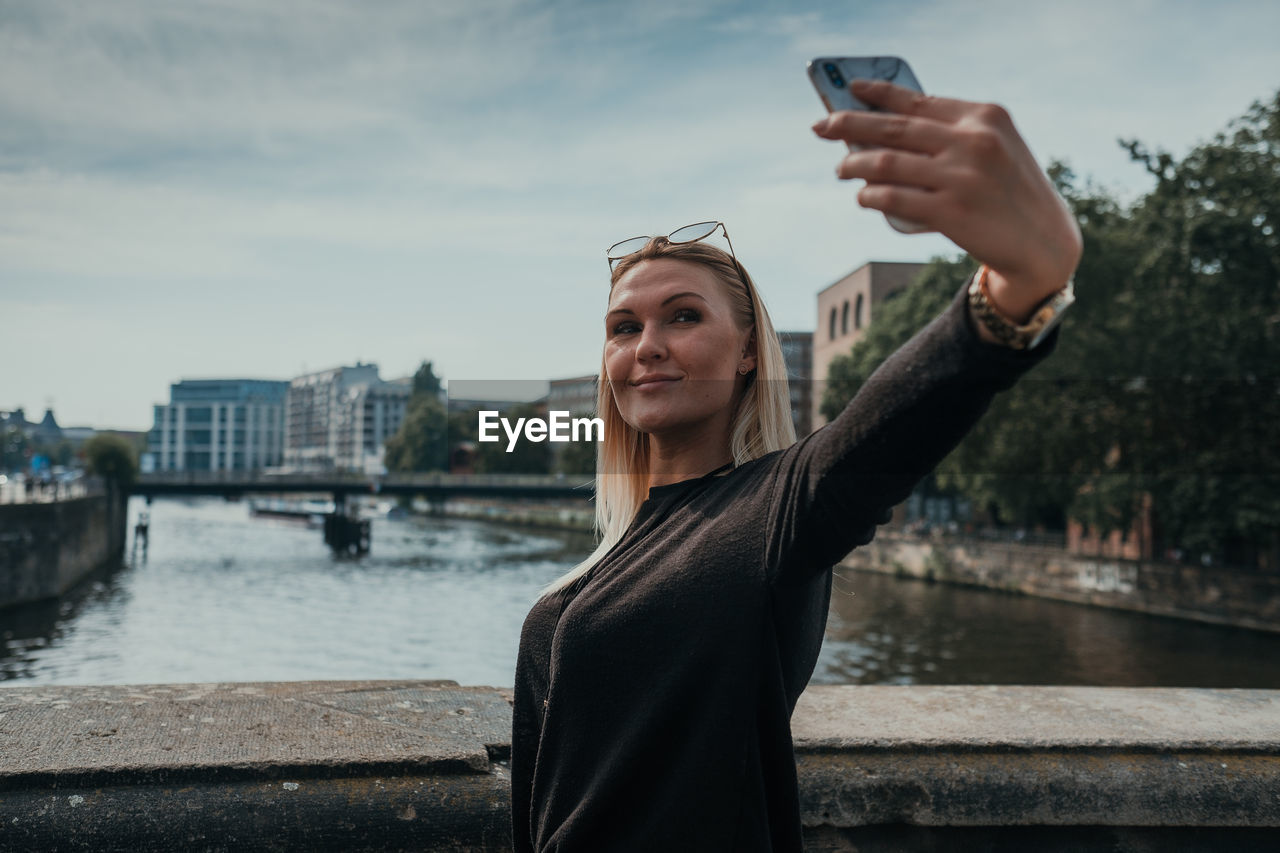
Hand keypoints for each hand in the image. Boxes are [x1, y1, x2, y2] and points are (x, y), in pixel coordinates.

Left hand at [812, 78, 1081, 313]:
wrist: (1042, 241)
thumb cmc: (1008, 191)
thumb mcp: (995, 147)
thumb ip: (950, 133)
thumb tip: (879, 133)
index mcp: (985, 116)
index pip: (919, 100)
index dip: (879, 94)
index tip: (850, 90)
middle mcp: (974, 141)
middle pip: (893, 127)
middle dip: (849, 125)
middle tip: (821, 127)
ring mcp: (962, 177)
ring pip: (885, 163)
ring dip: (853, 164)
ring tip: (841, 169)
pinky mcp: (951, 212)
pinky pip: (893, 198)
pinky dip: (869, 195)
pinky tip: (862, 196)